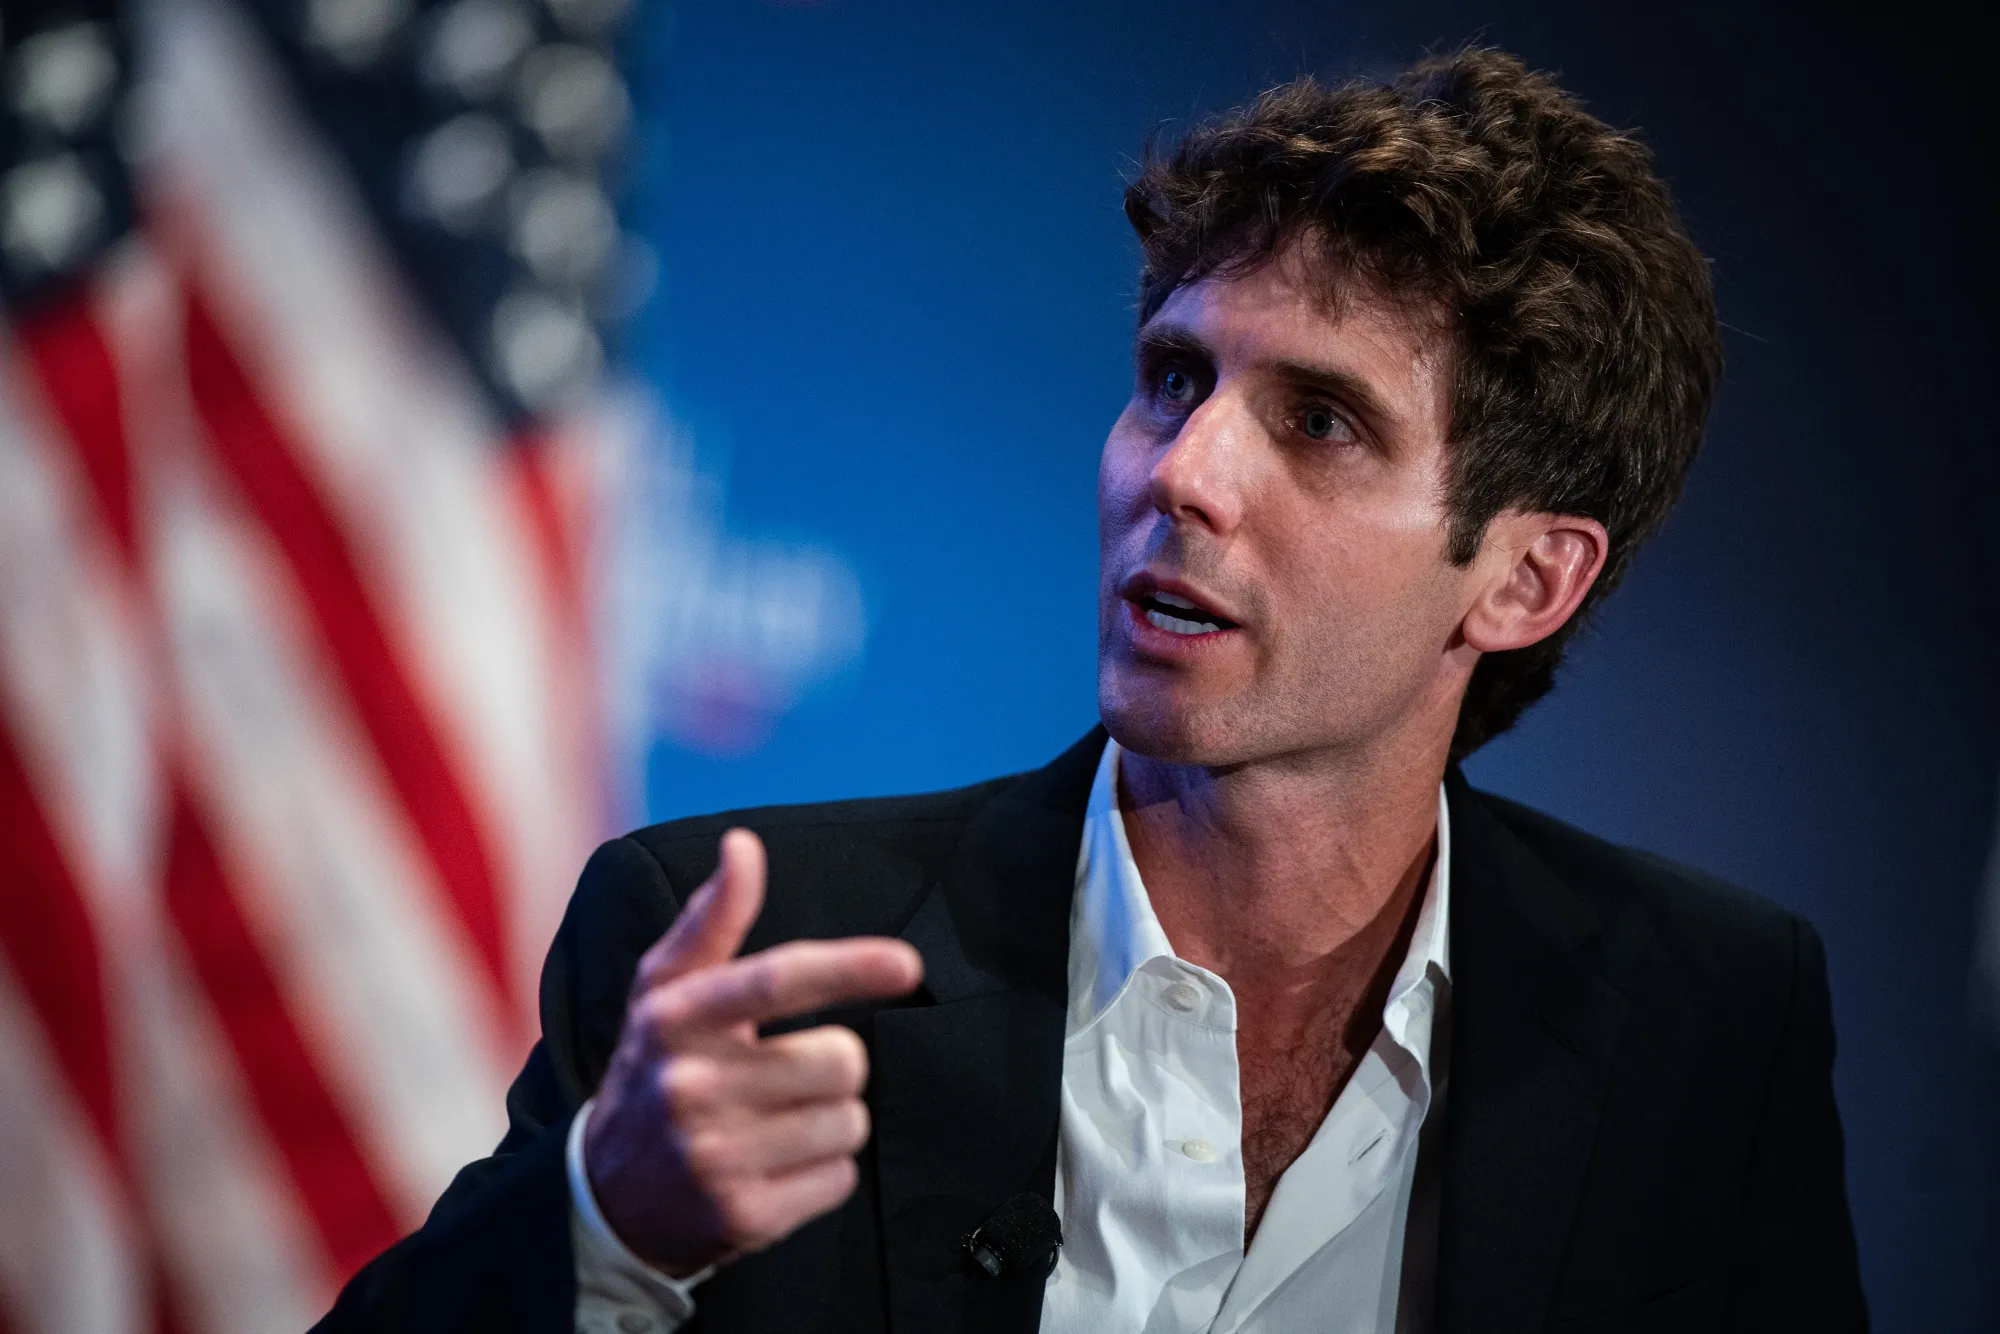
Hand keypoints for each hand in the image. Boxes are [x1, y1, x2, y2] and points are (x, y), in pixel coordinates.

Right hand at [583, 829, 923, 1276]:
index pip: (777, 980)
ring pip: (848, 1121)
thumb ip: (711, 919)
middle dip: (833, 1062)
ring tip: (776, 1122)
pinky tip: (774, 1166)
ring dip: (829, 1119)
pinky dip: (822, 1172)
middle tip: (787, 1071)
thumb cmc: (653, 1071)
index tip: (905, 964)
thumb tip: (743, 846)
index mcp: (677, 1019)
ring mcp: (715, 1157)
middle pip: (841, 1058)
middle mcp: (691, 1087)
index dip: (849, 967)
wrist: (606, 1196)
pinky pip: (839, 1177)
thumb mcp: (664, 992)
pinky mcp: (743, 1217)